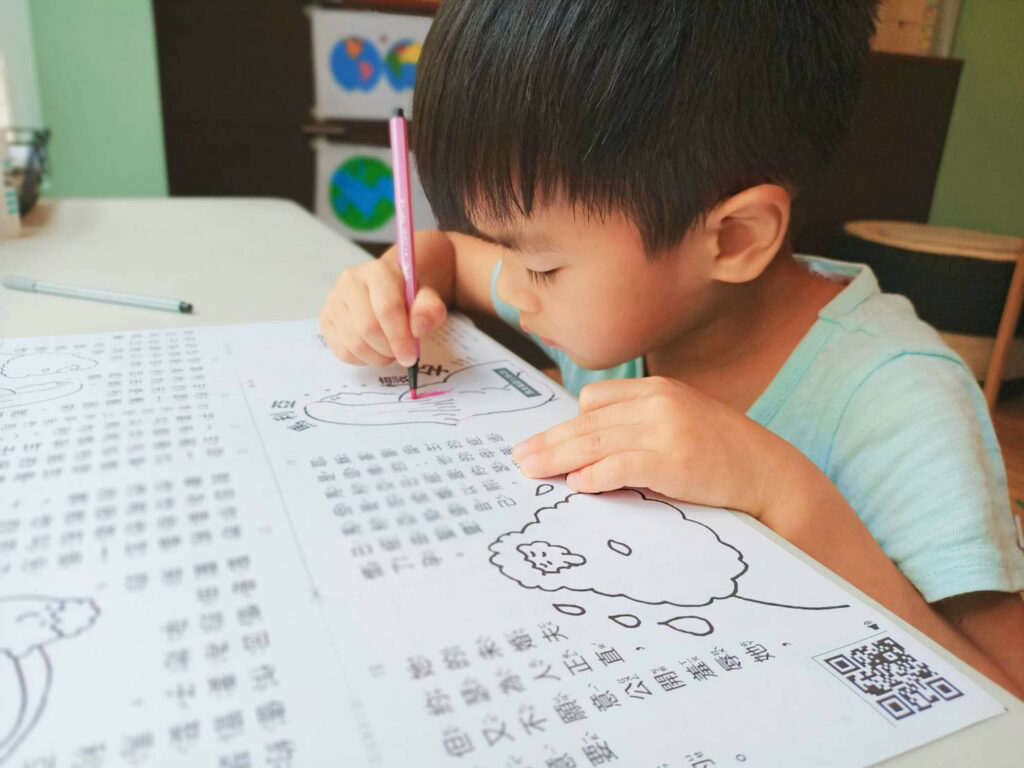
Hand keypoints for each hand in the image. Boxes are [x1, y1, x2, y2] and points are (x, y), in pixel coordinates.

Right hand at [319, 257, 446, 366]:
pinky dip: (361, 360)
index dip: (400, 337)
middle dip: (388, 349)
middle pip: (367, 328)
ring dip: (376, 357)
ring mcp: (334, 300)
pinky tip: (373, 351)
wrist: (387, 292)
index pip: (386, 308)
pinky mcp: (325, 319)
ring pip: (353, 343)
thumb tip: (418, 328)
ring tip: (389, 352)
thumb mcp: (426, 300)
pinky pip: (342, 351)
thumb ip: (429, 310)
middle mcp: (350, 281)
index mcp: (378, 271)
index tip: (410, 357)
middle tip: (401, 355)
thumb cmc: (407, 298)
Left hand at [512, 376, 797, 517]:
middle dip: (548, 441)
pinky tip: (576, 486)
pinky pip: (620, 466)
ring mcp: (666, 429)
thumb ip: (643, 423)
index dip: (567, 424)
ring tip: (531, 472)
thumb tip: (594, 445)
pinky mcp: (672, 460)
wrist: (771, 476)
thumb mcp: (682, 422)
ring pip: (595, 442)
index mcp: (658, 390)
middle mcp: (658, 402)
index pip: (596, 400)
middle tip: (518, 457)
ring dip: (557, 459)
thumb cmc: (725, 456)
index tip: (541, 441)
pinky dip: (594, 475)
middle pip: (586, 422)